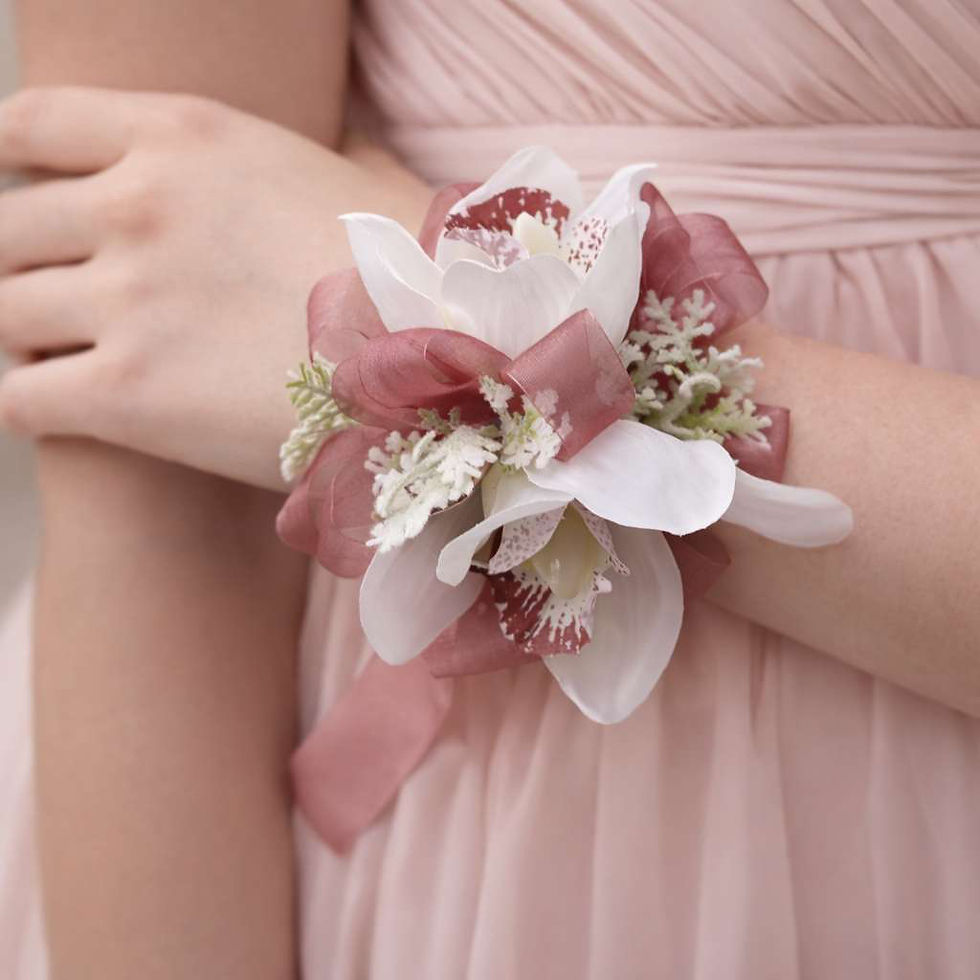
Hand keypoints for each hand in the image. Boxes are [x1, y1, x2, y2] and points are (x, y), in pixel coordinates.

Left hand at [0, 87, 428, 488]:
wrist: (445, 371)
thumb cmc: (419, 277)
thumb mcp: (364, 178)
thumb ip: (316, 154)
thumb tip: (344, 150)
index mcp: (185, 139)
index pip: (31, 125)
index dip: (20, 169)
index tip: (45, 208)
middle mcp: (138, 206)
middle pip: (7, 229)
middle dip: (29, 268)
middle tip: (72, 305)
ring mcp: (126, 300)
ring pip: (5, 315)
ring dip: (33, 342)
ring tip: (78, 363)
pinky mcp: (125, 396)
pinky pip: (18, 399)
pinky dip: (34, 407)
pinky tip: (76, 413)